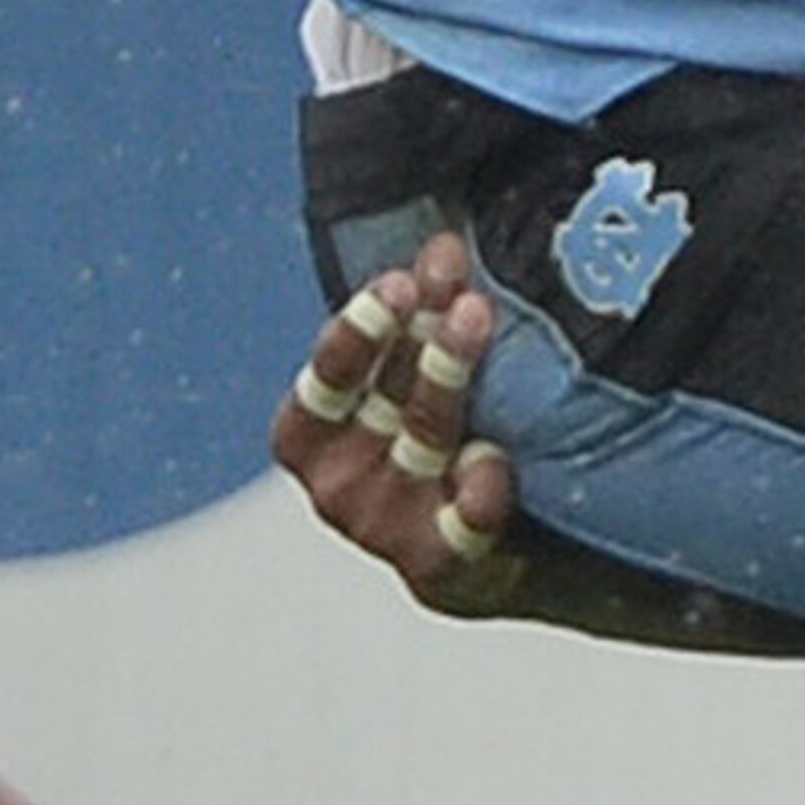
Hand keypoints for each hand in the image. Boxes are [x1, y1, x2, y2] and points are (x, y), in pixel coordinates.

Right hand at [273, 240, 522, 615]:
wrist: (491, 557)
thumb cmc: (441, 446)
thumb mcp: (413, 384)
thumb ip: (421, 319)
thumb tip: (445, 242)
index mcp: (312, 436)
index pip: (323, 380)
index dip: (357, 332)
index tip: (398, 283)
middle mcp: (335, 483)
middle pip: (381, 399)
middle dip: (422, 341)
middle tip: (459, 295)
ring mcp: (383, 525)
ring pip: (421, 442)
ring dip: (450, 382)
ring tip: (481, 325)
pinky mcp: (433, 563)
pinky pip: (460, 524)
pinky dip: (478, 491)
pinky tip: (492, 460)